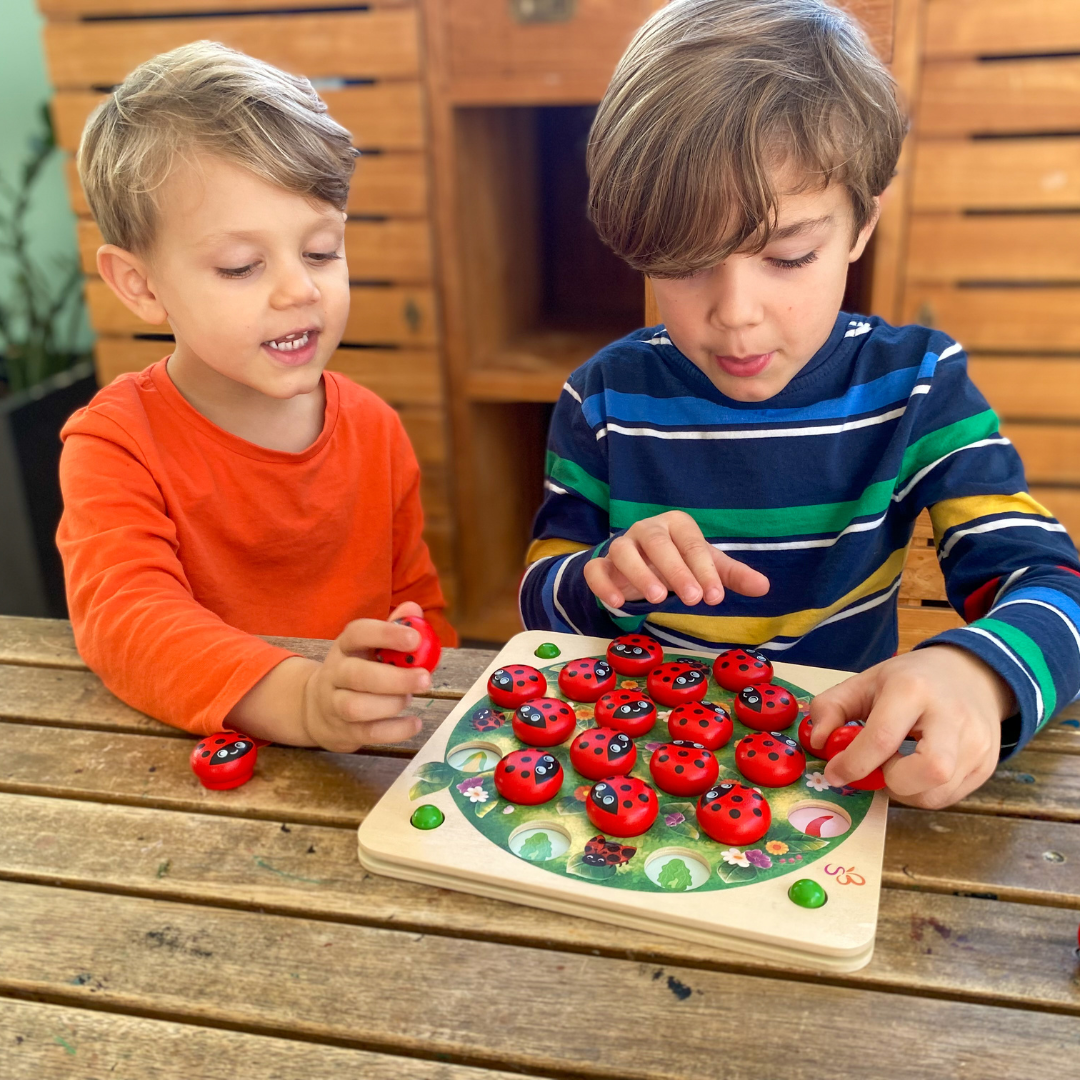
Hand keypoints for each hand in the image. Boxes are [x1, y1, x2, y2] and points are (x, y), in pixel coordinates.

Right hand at [299, 601, 430, 751]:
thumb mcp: (369, 647)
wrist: (316, 708)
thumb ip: (394, 629)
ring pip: (357, 707)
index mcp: (345, 647)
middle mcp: (335, 674)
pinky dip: (396, 731)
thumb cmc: (357, 671)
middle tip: (424, 679)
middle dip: (395, 679)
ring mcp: (334, 705)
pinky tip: (414, 723)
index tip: (415, 638)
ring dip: (390, 704)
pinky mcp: (343, 732)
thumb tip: (414, 610)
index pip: (358, 633)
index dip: (386, 634)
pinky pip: (368, 734)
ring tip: (408, 699)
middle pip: (357, 675)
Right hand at [583, 511, 769, 608]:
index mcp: (676, 524)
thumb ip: (731, 576)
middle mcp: (646, 530)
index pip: (691, 544)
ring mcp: (620, 545)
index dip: (703, 570)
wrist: (638, 562)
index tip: (715, 597)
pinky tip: (617, 604)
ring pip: (623, 552)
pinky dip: (603, 585)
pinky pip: (595, 570)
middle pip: (657, 544)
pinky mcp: (600, 564)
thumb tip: (765, 587)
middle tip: (693, 600)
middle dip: (676, 571)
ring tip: (659, 600)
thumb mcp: (706, 568)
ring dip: (640, 575)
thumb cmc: (677, 562)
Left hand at [808, 645, 1015, 808]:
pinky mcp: (987, 764)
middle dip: (893, 781)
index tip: (835, 772)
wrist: (969, 674)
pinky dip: (924, 793)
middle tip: (880, 765)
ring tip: (897, 767)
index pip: (883, 738)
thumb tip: (817, 742)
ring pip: (940, 793)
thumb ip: (832, 707)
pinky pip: (950, 797)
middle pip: (929, 771)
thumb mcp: (865, 682)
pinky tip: (916, 770)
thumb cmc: (910, 680)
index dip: (852, 764)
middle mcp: (952, 716)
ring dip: (907, 791)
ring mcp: (977, 743)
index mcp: (913, 689)